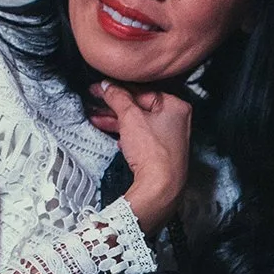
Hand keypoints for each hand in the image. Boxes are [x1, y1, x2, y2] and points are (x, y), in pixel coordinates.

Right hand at [91, 80, 195, 233]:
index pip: (142, 91)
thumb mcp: (130, 117)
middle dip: (115, 106)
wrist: (159, 187)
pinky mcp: (161, 153)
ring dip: (116, 120)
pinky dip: (126, 135)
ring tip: (97, 117)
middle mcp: (176, 121)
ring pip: (138, 123)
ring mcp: (170, 138)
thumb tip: (108, 87)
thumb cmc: (153, 153)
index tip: (102, 89)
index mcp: (175, 106)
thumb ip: (117, 97)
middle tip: (96, 101)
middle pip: (140, 107)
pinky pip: (141, 138)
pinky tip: (113, 135)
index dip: (118, 90)